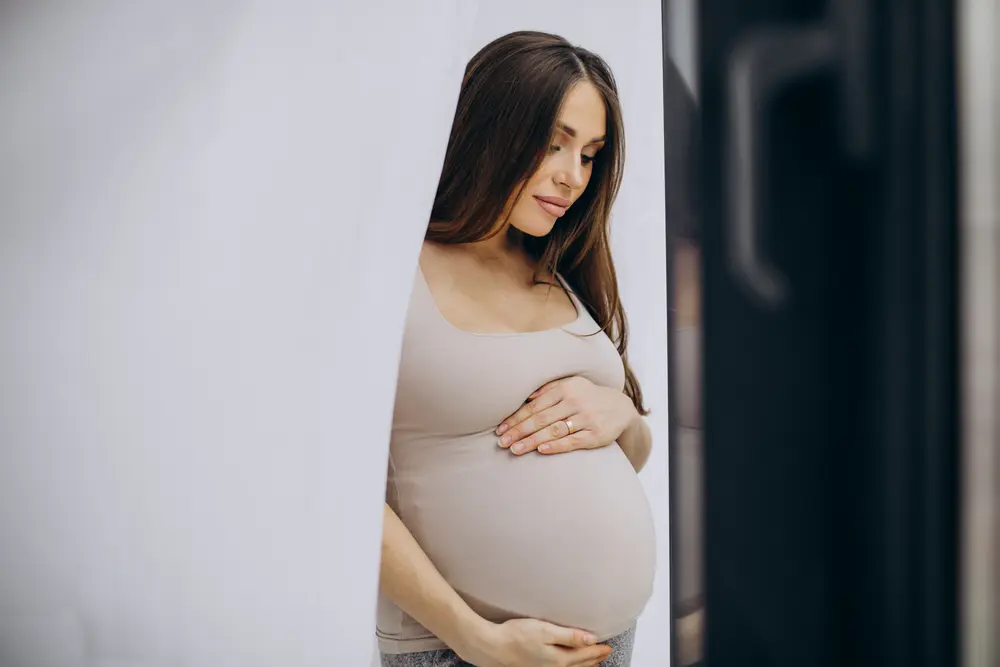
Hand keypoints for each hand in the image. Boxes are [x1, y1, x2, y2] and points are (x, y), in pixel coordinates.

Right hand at [458, 618, 612, 666]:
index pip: (584, 655)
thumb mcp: (545, 631)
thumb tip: (591, 639)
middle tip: (604, 654)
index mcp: (559, 659)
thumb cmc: (516, 636)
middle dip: (592, 659)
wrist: (491, 648)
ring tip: (591, 662)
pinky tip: (565, 665)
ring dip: (582, 666)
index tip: (607, 646)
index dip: (596, 650)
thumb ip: (569, 636)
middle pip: (579, 665)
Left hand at [496, 376, 638, 455]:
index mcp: (565, 389)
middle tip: (502, 442)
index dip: (516, 418)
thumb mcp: (571, 385)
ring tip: (515, 450)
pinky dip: (556, 445)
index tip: (500, 429)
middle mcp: (575, 402)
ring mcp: (586, 418)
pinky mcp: (596, 435)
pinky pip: (572, 441)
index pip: (535, 406)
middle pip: (541, 419)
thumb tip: (524, 397)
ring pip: (554, 430)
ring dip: (532, 441)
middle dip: (519, 431)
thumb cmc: (587, 396)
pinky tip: (541, 450)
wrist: (621, 408)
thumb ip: (548, 389)